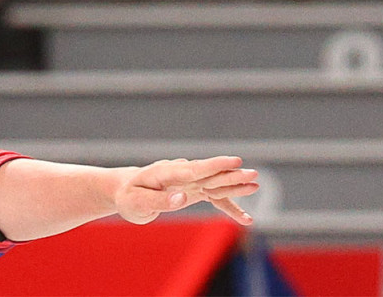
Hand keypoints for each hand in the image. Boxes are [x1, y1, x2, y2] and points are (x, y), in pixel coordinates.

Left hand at [114, 156, 258, 225]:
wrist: (127, 190)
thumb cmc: (130, 197)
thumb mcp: (138, 203)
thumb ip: (159, 201)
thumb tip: (182, 198)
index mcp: (166, 172)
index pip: (193, 168)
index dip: (214, 165)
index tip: (234, 161)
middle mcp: (181, 173)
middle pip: (209, 174)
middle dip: (231, 175)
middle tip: (253, 174)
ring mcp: (189, 181)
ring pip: (216, 183)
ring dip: (235, 185)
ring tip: (256, 185)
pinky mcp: (194, 190)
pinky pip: (215, 198)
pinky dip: (230, 207)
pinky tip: (246, 220)